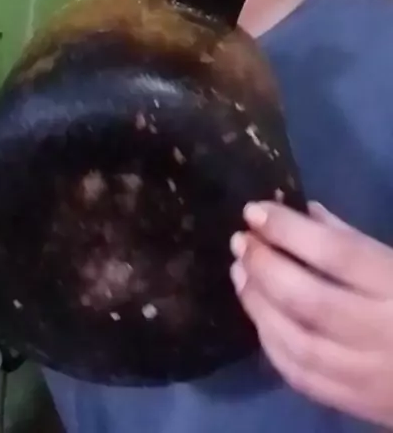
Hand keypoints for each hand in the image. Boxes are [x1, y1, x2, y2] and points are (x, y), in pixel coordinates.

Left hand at [230, 200, 392, 426]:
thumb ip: (359, 240)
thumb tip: (306, 213)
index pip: (337, 254)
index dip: (288, 230)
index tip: (253, 211)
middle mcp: (385, 333)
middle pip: (309, 300)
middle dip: (265, 267)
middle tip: (240, 242)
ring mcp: (372, 376)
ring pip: (299, 343)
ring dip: (259, 306)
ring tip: (240, 274)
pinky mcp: (362, 406)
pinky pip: (305, 378)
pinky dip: (274, 346)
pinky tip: (259, 319)